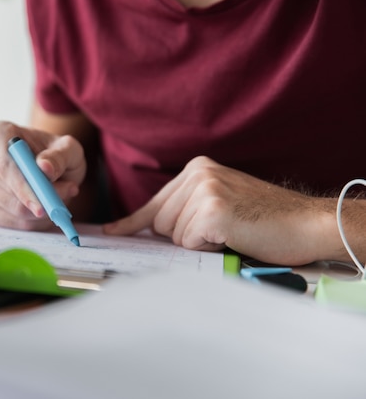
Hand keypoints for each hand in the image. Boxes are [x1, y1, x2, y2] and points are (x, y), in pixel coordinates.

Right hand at [0, 120, 85, 230]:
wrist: (53, 169)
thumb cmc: (57, 155)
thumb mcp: (69, 149)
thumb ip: (59, 156)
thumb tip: (44, 167)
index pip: (5, 164)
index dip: (22, 185)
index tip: (40, 204)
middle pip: (7, 189)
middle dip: (38, 199)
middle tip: (67, 196)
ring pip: (11, 208)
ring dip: (41, 211)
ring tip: (60, 198)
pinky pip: (11, 221)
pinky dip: (34, 221)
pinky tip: (46, 210)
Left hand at [103, 156, 340, 264]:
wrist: (305, 222)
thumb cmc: (264, 219)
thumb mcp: (219, 201)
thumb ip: (185, 208)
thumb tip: (147, 228)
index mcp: (197, 169)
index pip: (155, 203)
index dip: (134, 223)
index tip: (112, 232)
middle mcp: (198, 174)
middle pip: (160, 223)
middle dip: (185, 236)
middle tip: (221, 230)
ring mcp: (205, 190)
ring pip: (174, 235)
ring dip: (199, 243)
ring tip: (230, 231)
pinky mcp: (212, 210)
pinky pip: (189, 243)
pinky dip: (209, 247)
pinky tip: (232, 235)